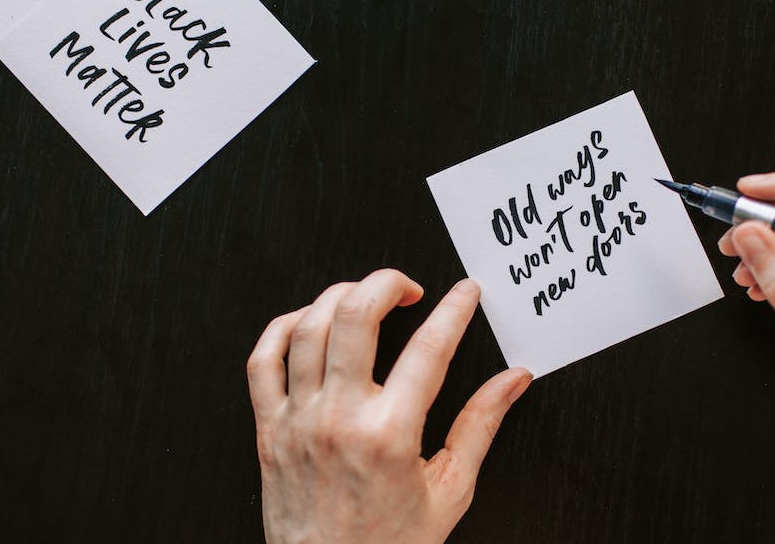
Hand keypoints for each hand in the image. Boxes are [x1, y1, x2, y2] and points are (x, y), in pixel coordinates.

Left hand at [246, 269, 531, 543]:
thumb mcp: (451, 490)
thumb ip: (480, 426)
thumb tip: (512, 381)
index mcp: (389, 435)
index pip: (429, 348)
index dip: (454, 309)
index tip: (465, 293)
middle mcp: (338, 420)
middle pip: (356, 316)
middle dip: (388, 283)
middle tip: (410, 288)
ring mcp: (297, 421)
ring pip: (307, 327)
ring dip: (341, 296)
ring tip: (366, 299)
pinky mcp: (269, 429)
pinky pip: (262, 359)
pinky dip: (284, 327)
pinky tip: (310, 322)